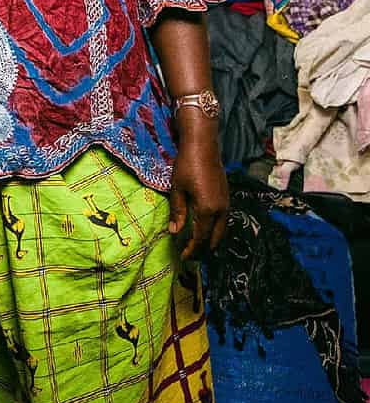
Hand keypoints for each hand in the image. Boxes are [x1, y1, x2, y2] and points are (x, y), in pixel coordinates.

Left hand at [168, 112, 227, 261]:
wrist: (203, 145)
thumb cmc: (187, 165)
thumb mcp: (177, 189)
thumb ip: (178, 212)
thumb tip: (174, 232)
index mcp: (208, 210)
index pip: (202, 238)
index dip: (192, 250)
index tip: (183, 257)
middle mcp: (221, 210)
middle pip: (215, 238)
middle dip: (204, 249)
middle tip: (190, 254)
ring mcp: (226, 203)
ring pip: (222, 230)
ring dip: (211, 240)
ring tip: (197, 245)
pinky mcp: (227, 197)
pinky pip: (224, 221)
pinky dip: (215, 229)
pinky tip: (205, 228)